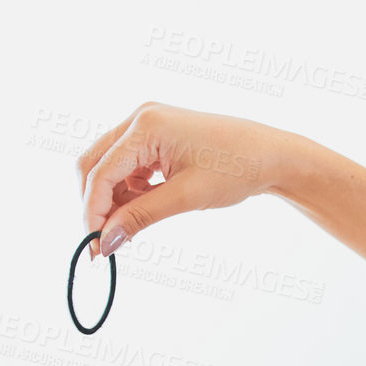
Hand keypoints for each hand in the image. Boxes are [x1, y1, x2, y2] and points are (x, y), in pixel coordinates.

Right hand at [76, 101, 290, 257]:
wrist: (273, 156)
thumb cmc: (237, 169)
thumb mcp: (186, 197)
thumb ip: (140, 217)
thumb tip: (105, 242)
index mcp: (146, 125)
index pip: (100, 172)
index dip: (92, 212)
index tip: (95, 247)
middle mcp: (141, 118)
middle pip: (95, 164)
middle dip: (96, 204)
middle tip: (104, 242)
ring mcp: (149, 125)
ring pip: (111, 167)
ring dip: (115, 199)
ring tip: (133, 227)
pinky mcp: (158, 137)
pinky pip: (130, 166)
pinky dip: (131, 191)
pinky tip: (147, 208)